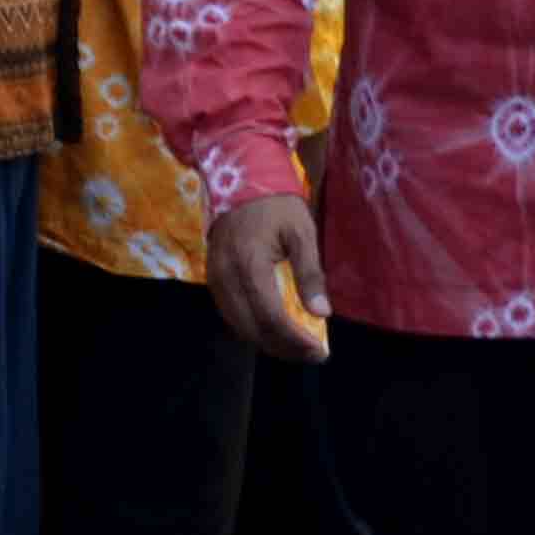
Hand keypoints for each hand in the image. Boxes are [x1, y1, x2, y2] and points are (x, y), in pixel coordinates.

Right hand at [209, 193, 330, 359]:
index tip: (319, 351)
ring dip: (267, 342)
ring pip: (238, 326)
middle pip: (252, 329)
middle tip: (312, 354)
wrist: (241, 179)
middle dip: (283, 347)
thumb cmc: (277, 206)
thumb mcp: (302, 234)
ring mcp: (214, 280)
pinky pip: (229, 314)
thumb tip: (322, 313)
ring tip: (296, 347)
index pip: (270, 317)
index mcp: (249, 266)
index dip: (294, 340)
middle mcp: (226, 278)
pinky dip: (251, 328)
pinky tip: (273, 330)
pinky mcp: (212, 279)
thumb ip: (310, 274)